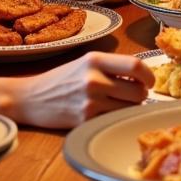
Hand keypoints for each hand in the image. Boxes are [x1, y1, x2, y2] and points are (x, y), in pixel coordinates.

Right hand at [9, 51, 154, 127]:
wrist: (30, 98)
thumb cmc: (62, 80)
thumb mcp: (86, 63)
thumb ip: (112, 67)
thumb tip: (143, 77)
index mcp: (95, 60)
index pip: (136, 65)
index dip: (149, 76)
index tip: (150, 81)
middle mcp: (94, 78)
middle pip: (138, 91)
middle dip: (140, 94)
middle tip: (132, 95)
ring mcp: (90, 101)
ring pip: (129, 107)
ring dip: (129, 107)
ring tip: (116, 103)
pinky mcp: (86, 120)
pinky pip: (114, 119)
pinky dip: (115, 117)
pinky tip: (104, 113)